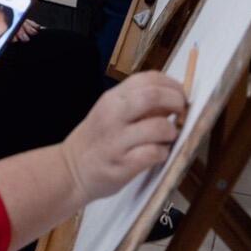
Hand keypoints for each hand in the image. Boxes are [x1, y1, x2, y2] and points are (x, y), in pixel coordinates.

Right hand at [61, 71, 186, 200]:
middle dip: (176, 101)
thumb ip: (137, 102)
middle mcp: (113, 116)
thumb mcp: (111, 112)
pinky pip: (152, 154)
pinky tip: (158, 154)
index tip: (180, 94)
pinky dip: (162, 153)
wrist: (69, 171)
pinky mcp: (121, 166)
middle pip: (153, 96)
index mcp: (112, 98)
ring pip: (157, 126)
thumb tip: (173, 98)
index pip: (148, 78)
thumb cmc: (97, 139)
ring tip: (169, 137)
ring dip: (171, 131)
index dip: (171, 84)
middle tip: (182, 111)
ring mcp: (116, 142)